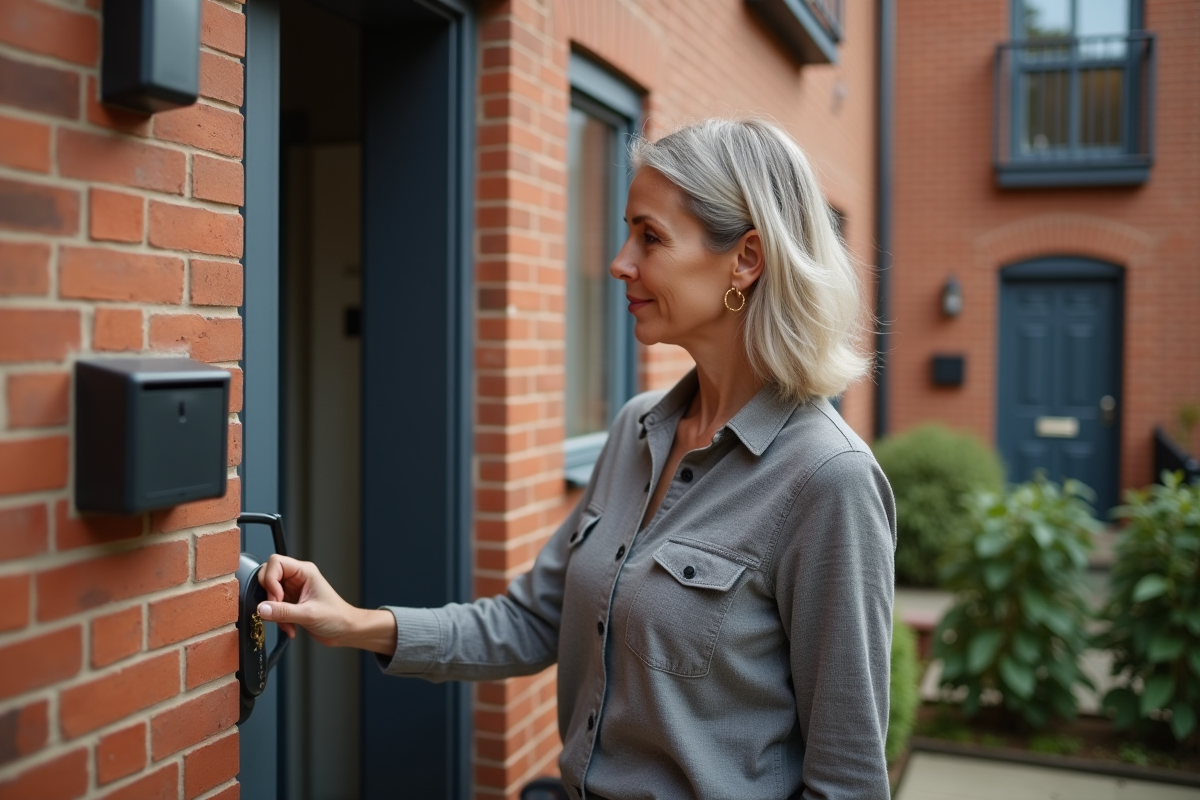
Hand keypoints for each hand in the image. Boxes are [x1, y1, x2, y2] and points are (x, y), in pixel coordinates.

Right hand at [256, 555, 397, 655]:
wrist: (345, 630)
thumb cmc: (337, 617)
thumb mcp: (309, 614)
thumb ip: (283, 612)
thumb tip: (261, 609)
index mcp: (304, 571)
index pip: (275, 562)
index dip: (270, 579)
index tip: (276, 598)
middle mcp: (297, 578)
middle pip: (268, 577)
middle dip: (269, 597)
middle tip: (276, 610)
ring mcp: (293, 590)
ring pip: (268, 594)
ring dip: (273, 611)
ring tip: (287, 623)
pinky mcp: (290, 603)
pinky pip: (273, 607)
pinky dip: (277, 619)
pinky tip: (290, 627)